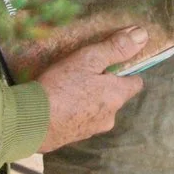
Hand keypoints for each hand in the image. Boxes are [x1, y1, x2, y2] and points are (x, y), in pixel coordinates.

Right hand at [34, 28, 147, 148]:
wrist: (30, 123)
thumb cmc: (61, 87)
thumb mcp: (88, 59)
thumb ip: (115, 48)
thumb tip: (142, 35)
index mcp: (116, 96)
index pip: (135, 83)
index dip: (127, 71)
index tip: (113, 62)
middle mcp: (109, 117)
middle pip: (114, 97)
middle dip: (103, 85)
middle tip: (83, 72)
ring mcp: (91, 130)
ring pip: (96, 109)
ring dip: (87, 99)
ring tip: (67, 87)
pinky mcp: (73, 138)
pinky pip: (79, 119)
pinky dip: (73, 111)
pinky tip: (57, 103)